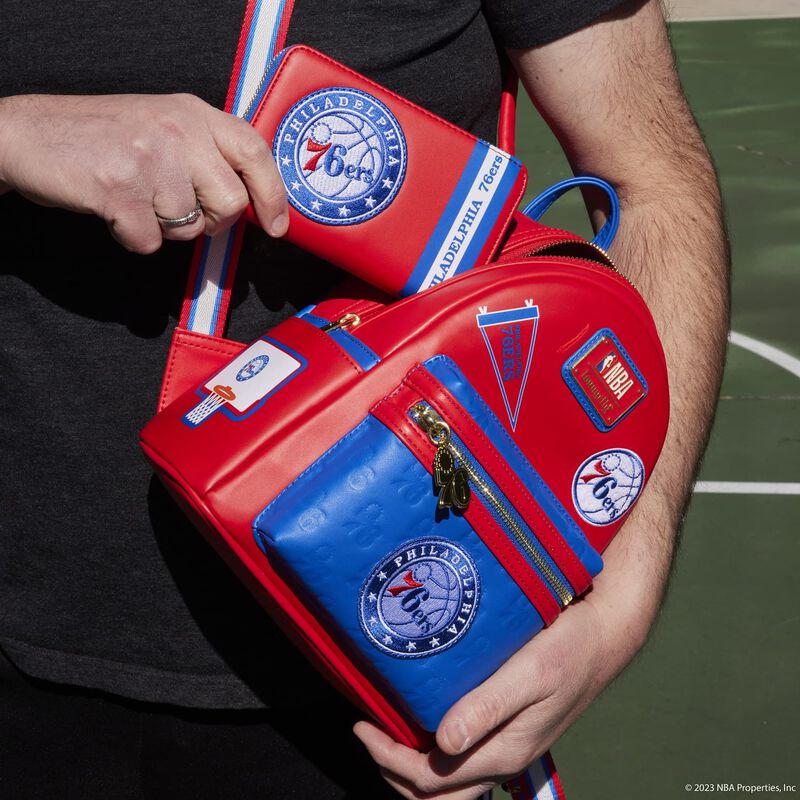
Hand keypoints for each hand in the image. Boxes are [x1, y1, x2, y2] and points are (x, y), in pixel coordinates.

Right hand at [0, 93, 286, 251]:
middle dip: (211, 222)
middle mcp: (177, 130)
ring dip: (165, 228)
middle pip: (231, 203)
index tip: (278, 227)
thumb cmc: (103, 137)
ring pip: (190, 228)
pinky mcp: (120, 188)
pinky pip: (151, 241)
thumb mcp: (163, 127)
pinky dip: (133, 238)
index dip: (273, 194)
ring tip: (135, 199)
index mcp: (192, 112)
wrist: (30, 135)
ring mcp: (149, 158)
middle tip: (179, 210)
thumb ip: (207, 155)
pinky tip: (114, 210)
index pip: (254, 151)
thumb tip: (252, 204)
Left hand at [354, 520, 662, 799]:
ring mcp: (506, 747)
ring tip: (387, 733)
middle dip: (393, 771)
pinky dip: (434, 755)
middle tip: (366, 731)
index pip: (432, 779)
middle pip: (437, 795)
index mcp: (505, 750)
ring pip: (450, 785)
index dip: (388, 757)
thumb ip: (487, 708)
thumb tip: (442, 744)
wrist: (603, 638)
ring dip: (412, 770)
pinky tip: (423, 723)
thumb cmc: (568, 650)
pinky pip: (463, 760)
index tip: (362, 725)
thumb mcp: (531, 674)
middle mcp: (503, 757)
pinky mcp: (509, 730)